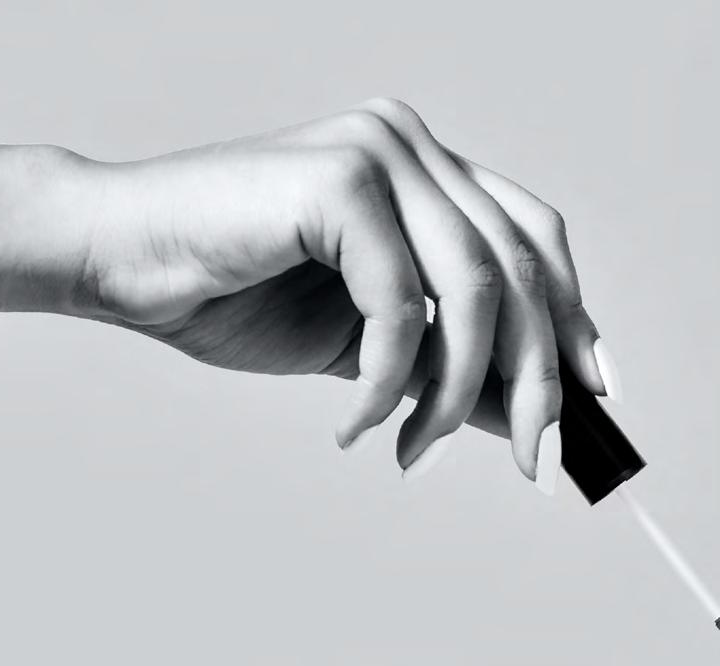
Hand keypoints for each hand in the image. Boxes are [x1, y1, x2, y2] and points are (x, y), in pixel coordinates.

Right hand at [74, 99, 620, 485]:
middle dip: (537, 384)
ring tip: (414, 452)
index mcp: (427, 174)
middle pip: (522, 273)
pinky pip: (402, 308)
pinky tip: (355, 424)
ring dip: (456, 397)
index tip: (595, 401)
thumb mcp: (370, 349)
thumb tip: (527, 419)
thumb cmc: (235, 295)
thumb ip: (447, 368)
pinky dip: (388, 384)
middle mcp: (413, 147)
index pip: (534, 243)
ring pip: (475, 294)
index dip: (573, 323)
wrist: (124, 263)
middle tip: (535, 465)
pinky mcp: (340, 179)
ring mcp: (380, 151)